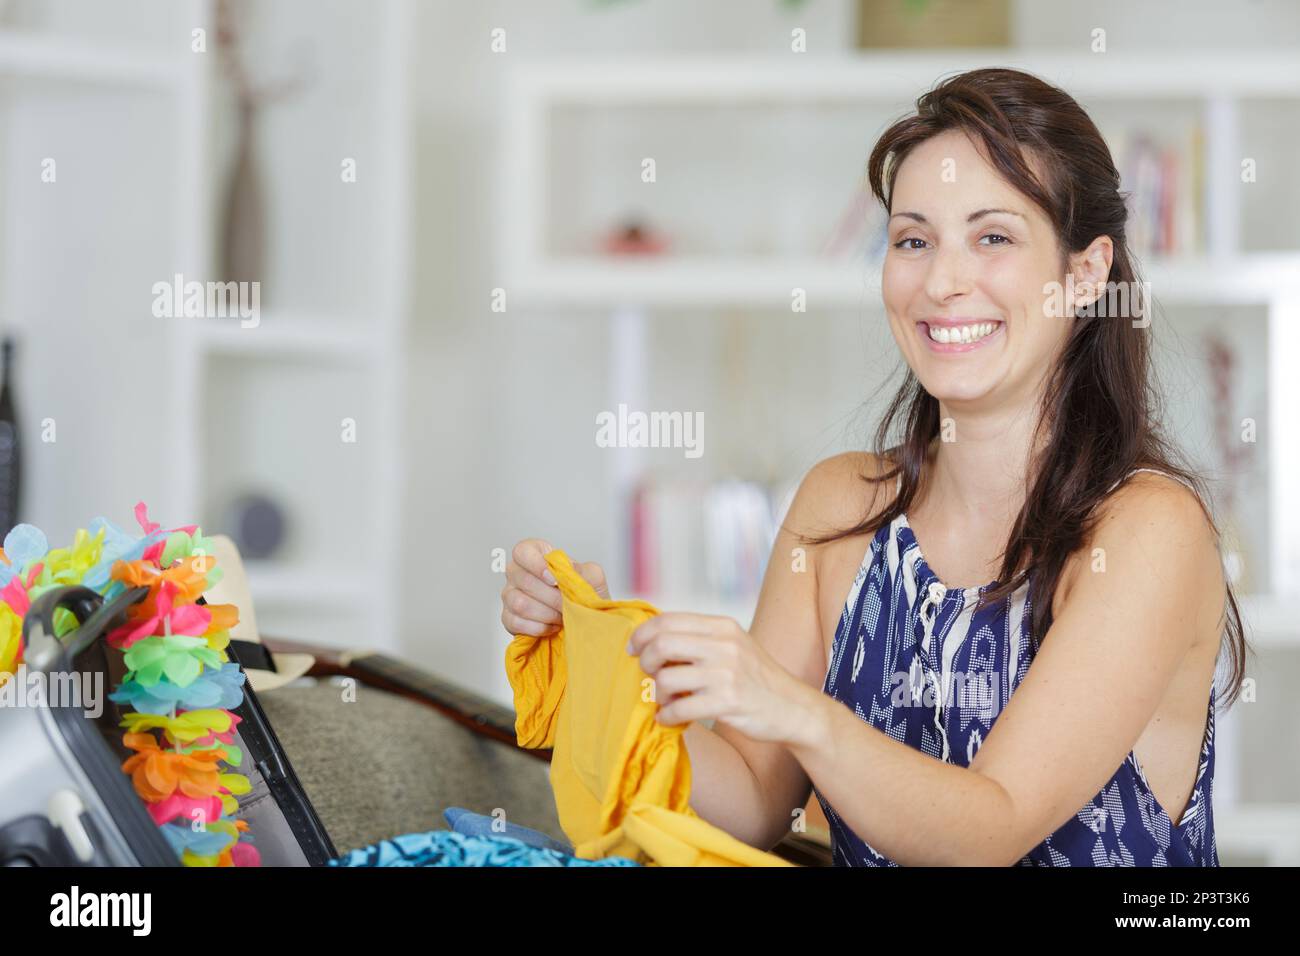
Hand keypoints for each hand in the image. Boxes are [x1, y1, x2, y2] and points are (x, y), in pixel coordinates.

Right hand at [500, 539, 608, 637]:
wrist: (584, 618)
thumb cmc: (584, 593)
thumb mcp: (593, 577)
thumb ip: (583, 570)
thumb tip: (569, 568)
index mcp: (535, 555)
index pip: (522, 551)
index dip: (536, 564)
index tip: (554, 579)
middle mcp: (517, 572)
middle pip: (523, 580)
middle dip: (551, 596)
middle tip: (567, 604)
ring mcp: (510, 595)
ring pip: (519, 603)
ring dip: (546, 613)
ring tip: (562, 616)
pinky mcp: (509, 618)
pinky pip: (516, 622)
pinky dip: (539, 627)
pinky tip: (552, 626)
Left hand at [626, 612, 822, 745]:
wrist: (794, 708)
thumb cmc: (757, 679)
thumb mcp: (733, 646)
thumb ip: (699, 639)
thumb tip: (652, 640)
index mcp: (722, 626)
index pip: (667, 620)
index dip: (642, 634)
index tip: (633, 649)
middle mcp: (724, 645)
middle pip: (662, 644)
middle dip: (645, 662)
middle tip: (648, 675)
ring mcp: (726, 674)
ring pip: (666, 679)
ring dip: (658, 694)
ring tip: (666, 700)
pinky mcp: (728, 702)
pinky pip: (680, 708)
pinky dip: (668, 716)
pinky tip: (671, 718)